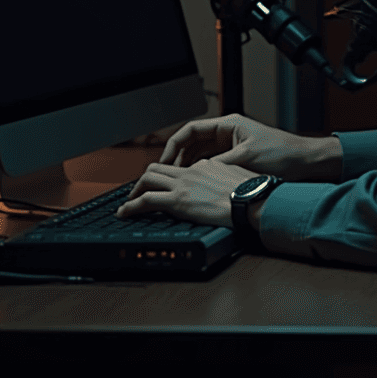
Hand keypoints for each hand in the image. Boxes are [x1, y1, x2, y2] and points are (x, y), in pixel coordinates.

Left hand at [116, 158, 257, 228]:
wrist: (251, 200)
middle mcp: (192, 171)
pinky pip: (145, 200)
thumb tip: (225, 187)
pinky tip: (124, 213)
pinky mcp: (177, 200)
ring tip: (129, 202)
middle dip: (145, 179)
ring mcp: (183, 184)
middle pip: (159, 168)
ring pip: (148, 179)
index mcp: (207, 165)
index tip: (168, 187)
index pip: (182, 167)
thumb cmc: (251, 193)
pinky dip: (131, 206)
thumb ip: (225, 180)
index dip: (170, 177)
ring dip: (135, 190)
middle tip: (140, 191)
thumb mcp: (238, 179)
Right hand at [159, 113, 339, 181]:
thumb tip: (195, 173)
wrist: (305, 162)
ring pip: (201, 155)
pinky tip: (196, 184)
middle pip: (193, 143)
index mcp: (229, 124)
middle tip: (166, 176)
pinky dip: (202, 173)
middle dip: (178, 158)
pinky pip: (212, 164)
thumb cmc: (282, 153)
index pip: (191, 130)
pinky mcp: (238, 160)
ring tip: (176, 182)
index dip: (174, 145)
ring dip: (188, 167)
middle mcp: (228, 133)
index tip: (164, 161)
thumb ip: (219, 165)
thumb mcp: (246, 158)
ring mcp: (232, 146)